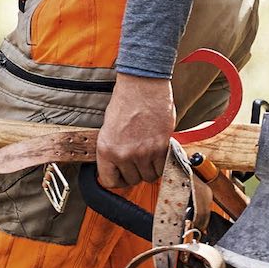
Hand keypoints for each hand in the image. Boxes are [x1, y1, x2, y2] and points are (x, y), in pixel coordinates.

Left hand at [96, 73, 175, 187]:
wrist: (142, 86)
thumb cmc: (125, 102)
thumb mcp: (108, 129)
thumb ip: (112, 151)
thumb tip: (117, 168)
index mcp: (105, 150)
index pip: (110, 181)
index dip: (117, 180)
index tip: (122, 175)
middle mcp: (123, 154)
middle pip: (132, 180)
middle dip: (135, 173)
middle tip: (137, 161)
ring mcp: (143, 152)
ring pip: (149, 176)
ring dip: (150, 169)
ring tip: (148, 155)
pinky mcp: (161, 148)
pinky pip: (163, 168)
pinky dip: (162, 164)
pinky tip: (158, 152)